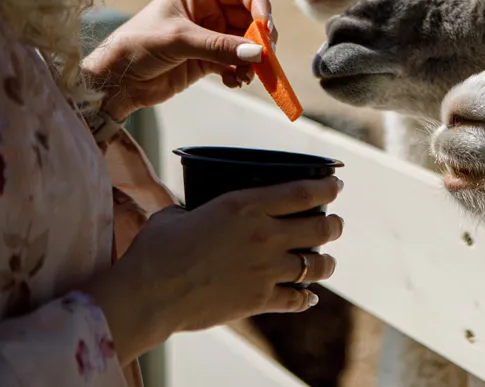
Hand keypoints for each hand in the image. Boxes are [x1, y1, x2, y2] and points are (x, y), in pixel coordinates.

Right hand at [81, 176, 343, 365]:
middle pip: (321, 229)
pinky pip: (297, 299)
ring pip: (317, 265)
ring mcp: (266, 270)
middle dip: (334, 225)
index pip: (304, 193)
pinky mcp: (259, 300)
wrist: (148, 294)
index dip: (327, 188)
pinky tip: (310, 297)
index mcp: (246, 206)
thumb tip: (195, 211)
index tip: (336, 185)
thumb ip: (200, 209)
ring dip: (326, 262)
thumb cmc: (157, 249)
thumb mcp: (181, 213)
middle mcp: (265, 236)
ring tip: (327, 261)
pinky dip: (306, 298)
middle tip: (335, 224)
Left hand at [82, 0, 279, 119]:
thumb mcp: (178, 40)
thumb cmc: (136, 47)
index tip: (266, 29)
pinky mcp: (207, 61)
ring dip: (251, 59)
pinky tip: (234, 81)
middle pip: (248, 18)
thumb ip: (219, 46)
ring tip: (247, 75)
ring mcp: (208, 37)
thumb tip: (258, 53)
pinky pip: (235, 63)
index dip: (259, 5)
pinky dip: (240, 72)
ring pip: (245, 44)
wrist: (114, 81)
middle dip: (259, 38)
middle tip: (265, 57)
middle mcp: (206, 11)